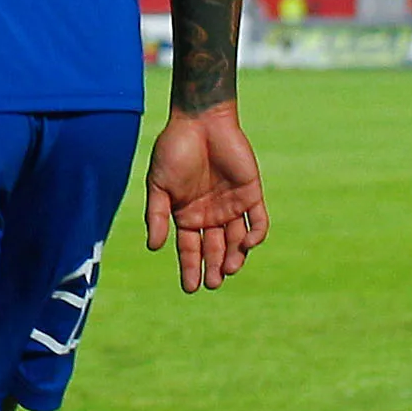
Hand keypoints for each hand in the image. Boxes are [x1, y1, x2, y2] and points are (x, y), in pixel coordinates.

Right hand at [143, 103, 267, 292]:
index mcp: (186, 215)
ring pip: (237, 241)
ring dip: (234, 257)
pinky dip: (255, 236)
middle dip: (213, 268)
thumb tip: (154, 248)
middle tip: (212, 283)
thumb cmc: (174, 150)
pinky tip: (246, 245)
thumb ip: (157, 215)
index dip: (190, 268)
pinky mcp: (251, 195)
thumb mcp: (159, 186)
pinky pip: (257, 221)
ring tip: (228, 269)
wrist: (200, 123)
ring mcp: (232, 206)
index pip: (189, 249)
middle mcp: (210, 215)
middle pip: (214, 249)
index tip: (191, 288)